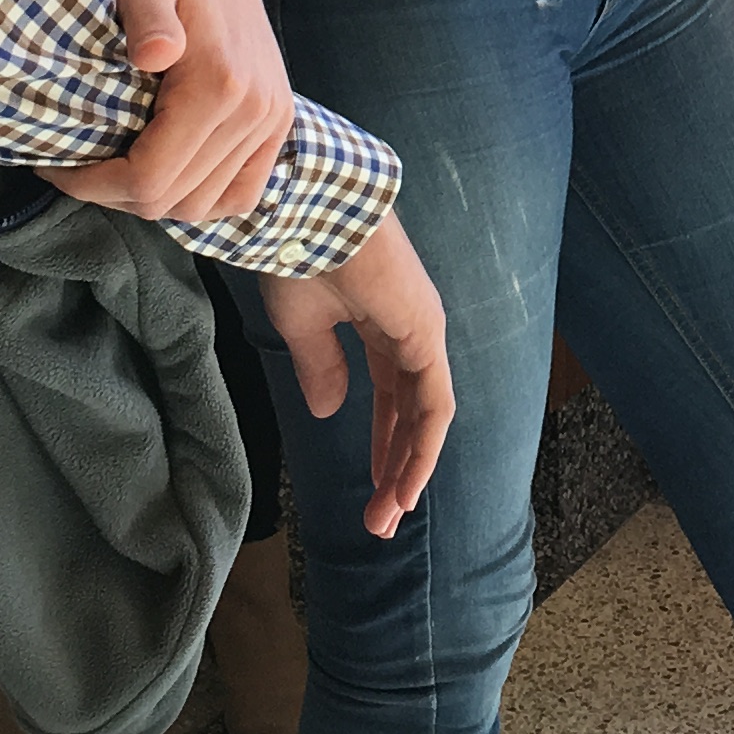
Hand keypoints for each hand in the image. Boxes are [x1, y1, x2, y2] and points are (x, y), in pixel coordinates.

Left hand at [41, 0, 292, 221]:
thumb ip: (147, 16)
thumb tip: (155, 54)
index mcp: (220, 84)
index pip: (149, 178)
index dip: (93, 186)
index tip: (56, 166)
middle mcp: (255, 110)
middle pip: (174, 200)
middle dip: (114, 194)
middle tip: (77, 168)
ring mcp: (271, 120)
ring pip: (204, 205)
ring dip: (154, 199)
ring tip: (115, 169)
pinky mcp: (276, 124)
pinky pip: (241, 194)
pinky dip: (201, 198)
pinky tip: (166, 174)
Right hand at [260, 212, 455, 537]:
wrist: (306, 214)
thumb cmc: (299, 255)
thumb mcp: (303, 326)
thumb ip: (321, 368)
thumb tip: (329, 414)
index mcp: (382, 323)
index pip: (392, 395)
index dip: (384, 442)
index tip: (372, 489)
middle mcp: (410, 330)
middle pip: (412, 413)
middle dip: (398, 466)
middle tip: (381, 519)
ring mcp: (423, 331)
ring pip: (426, 415)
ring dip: (410, 468)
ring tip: (389, 516)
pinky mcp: (426, 334)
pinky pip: (434, 403)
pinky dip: (423, 447)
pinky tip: (406, 485)